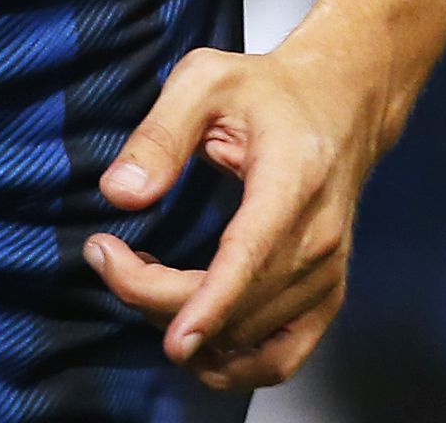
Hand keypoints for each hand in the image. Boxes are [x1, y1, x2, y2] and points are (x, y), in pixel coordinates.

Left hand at [83, 39, 387, 391]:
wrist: (341, 104)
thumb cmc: (271, 92)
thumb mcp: (205, 79)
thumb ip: (160, 133)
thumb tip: (121, 193)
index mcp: (294, 181)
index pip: (253, 257)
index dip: (211, 305)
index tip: (174, 340)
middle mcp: (320, 239)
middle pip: (238, 305)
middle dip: (156, 297)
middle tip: (104, 255)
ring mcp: (327, 276)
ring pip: (249, 338)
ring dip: (182, 325)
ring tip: (138, 278)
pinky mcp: (325, 299)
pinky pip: (281, 360)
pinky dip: (232, 365)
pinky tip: (190, 341)